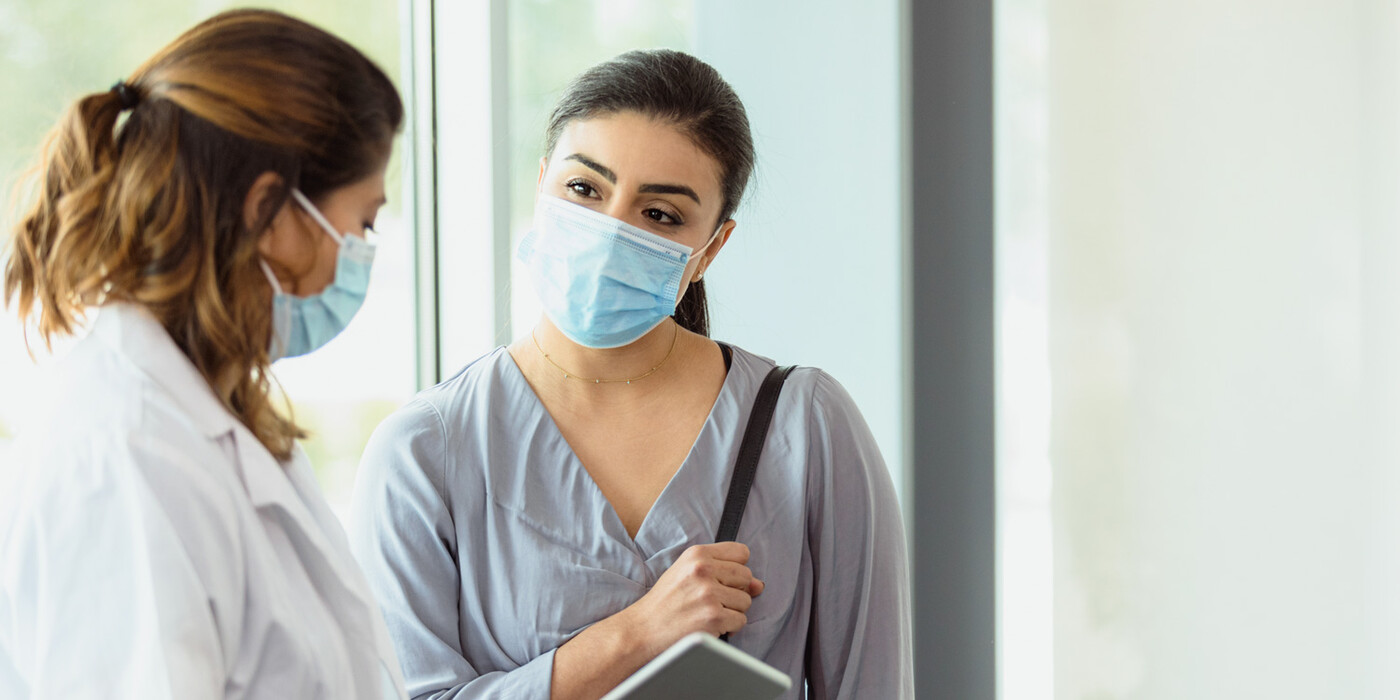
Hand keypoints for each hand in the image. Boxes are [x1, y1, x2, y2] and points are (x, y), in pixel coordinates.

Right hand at [621, 542, 764, 656]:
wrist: (642, 629)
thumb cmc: (666, 602)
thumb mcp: (687, 574)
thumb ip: (723, 573)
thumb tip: (759, 584)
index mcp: (697, 554)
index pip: (741, 552)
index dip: (736, 569)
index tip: (722, 580)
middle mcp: (703, 570)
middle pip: (746, 577)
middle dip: (736, 591)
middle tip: (713, 600)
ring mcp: (709, 594)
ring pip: (746, 601)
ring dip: (732, 611)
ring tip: (707, 613)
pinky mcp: (713, 617)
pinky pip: (741, 620)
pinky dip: (730, 627)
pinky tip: (709, 625)